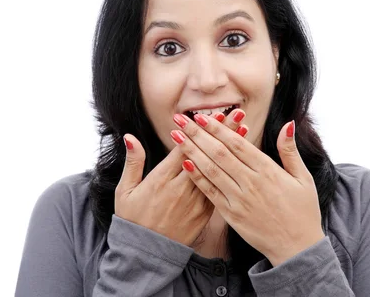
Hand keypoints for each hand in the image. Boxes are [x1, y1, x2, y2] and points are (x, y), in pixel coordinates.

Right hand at [115, 110, 247, 246]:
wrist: (147, 254)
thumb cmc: (134, 219)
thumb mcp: (125, 191)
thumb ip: (133, 162)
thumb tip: (130, 137)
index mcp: (161, 180)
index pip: (184, 149)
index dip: (200, 130)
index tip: (211, 114)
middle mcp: (182, 189)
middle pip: (206, 155)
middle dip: (222, 133)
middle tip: (237, 113)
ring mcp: (195, 201)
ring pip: (217, 170)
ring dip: (231, 149)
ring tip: (244, 131)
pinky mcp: (204, 213)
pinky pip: (220, 189)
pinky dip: (230, 171)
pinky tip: (240, 159)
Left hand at [171, 112, 324, 265]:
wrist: (297, 248)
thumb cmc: (303, 211)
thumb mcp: (303, 178)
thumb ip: (290, 150)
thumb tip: (288, 124)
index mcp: (268, 171)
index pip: (237, 144)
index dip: (218, 128)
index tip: (201, 116)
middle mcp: (251, 183)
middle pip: (219, 153)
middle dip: (198, 134)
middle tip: (180, 120)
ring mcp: (239, 199)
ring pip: (211, 170)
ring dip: (192, 151)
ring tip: (176, 137)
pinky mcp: (231, 215)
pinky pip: (210, 193)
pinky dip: (197, 177)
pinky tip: (185, 164)